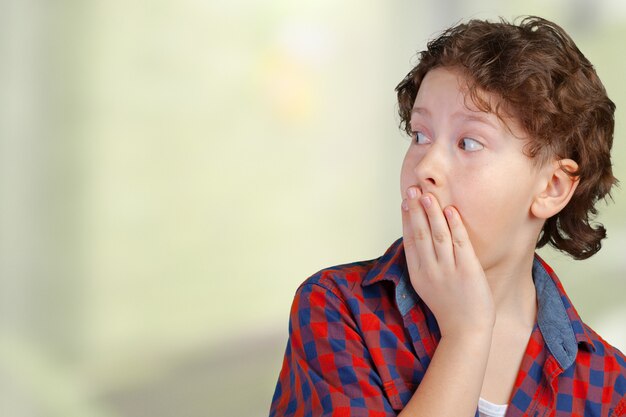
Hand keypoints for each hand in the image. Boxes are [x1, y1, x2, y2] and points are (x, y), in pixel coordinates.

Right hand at [401, 187, 495, 338]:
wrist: (466, 330)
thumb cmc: (448, 306)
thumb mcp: (426, 285)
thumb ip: (422, 262)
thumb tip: (419, 238)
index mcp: (417, 273)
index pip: (409, 240)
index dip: (406, 219)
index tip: (405, 201)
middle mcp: (430, 270)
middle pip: (420, 234)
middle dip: (415, 210)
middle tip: (412, 189)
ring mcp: (448, 270)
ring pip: (438, 235)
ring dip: (432, 213)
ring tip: (428, 195)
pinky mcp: (467, 270)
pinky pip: (460, 243)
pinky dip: (455, 226)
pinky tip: (451, 211)